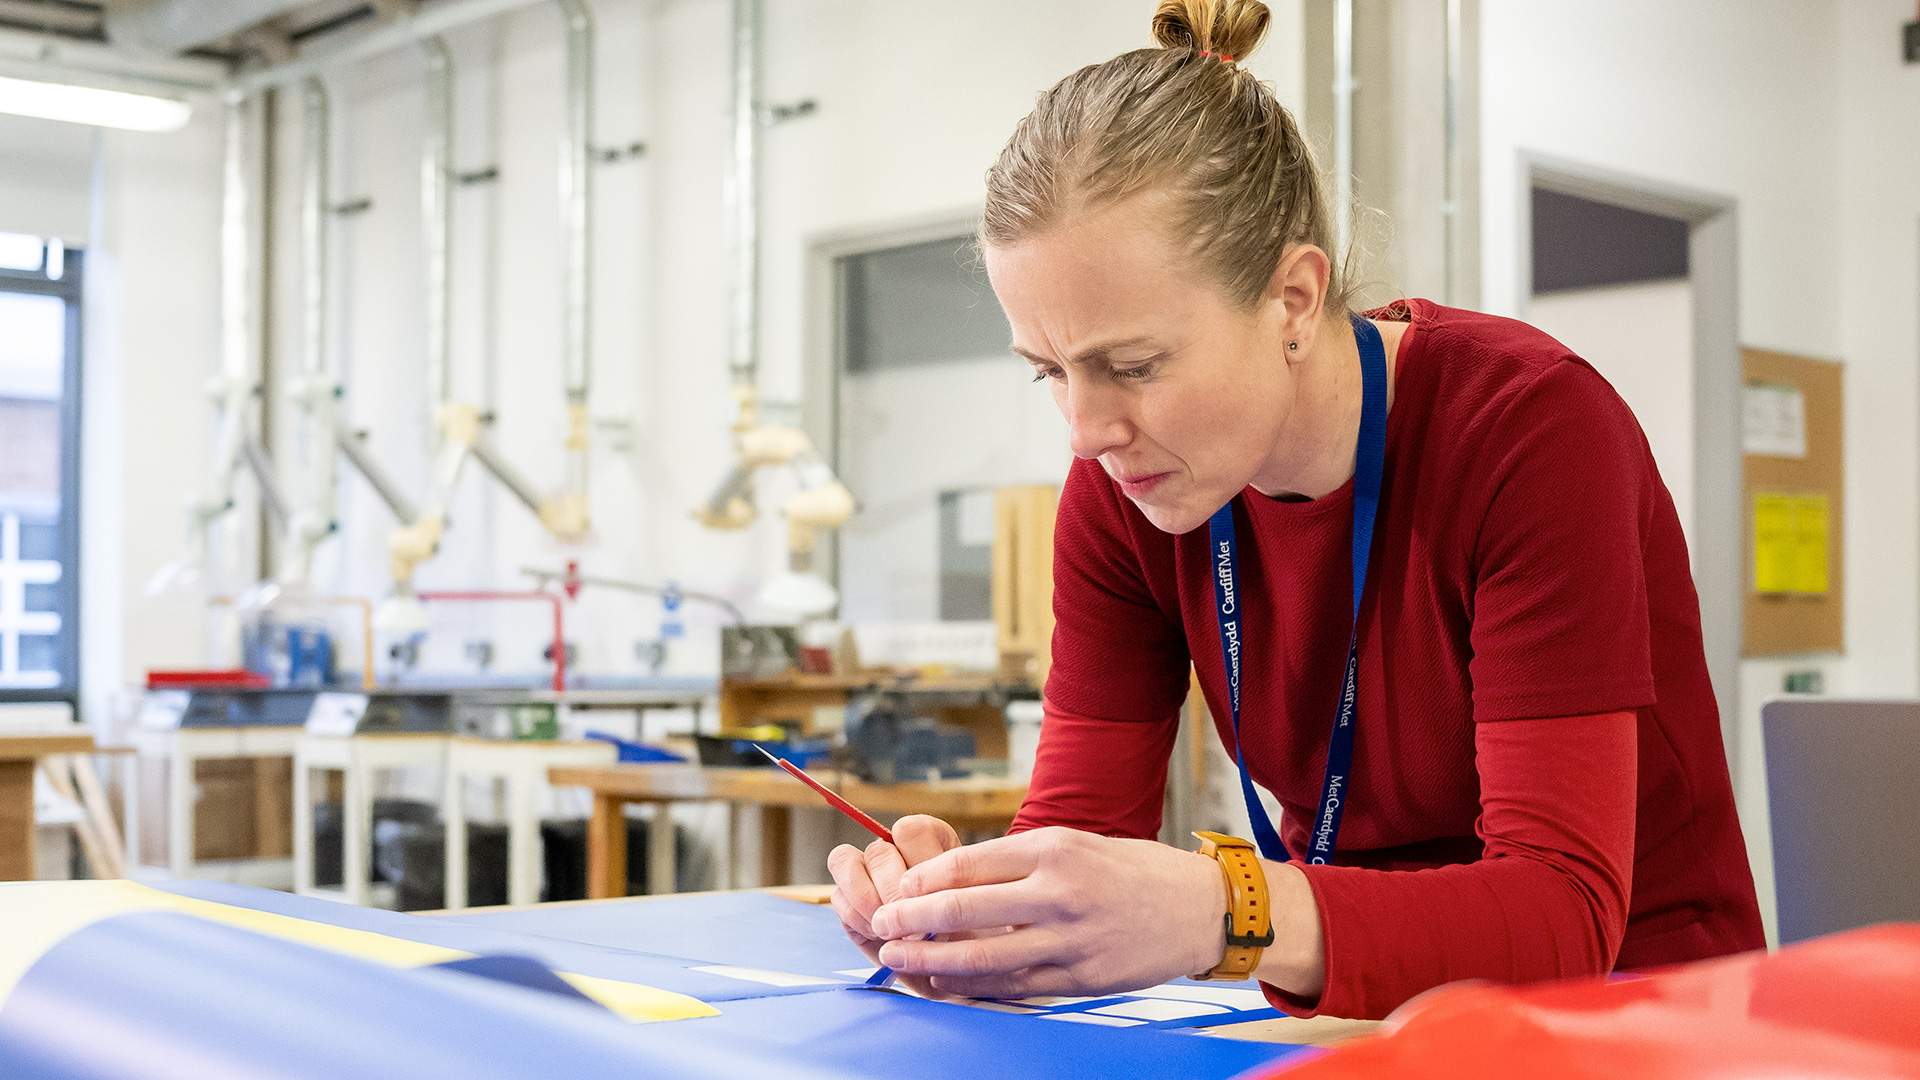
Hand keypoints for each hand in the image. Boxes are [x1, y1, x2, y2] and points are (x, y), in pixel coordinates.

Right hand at [826, 815, 961, 991]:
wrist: (953, 968)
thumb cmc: (969, 936)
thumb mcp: (970, 911)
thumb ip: (944, 892)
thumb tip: (908, 897)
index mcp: (930, 839)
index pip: (909, 830)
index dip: (916, 863)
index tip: (931, 899)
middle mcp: (895, 848)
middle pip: (878, 851)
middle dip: (891, 894)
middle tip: (910, 928)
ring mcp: (866, 870)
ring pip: (844, 860)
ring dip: (866, 901)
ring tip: (889, 932)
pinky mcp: (846, 897)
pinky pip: (837, 896)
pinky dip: (857, 919)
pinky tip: (879, 938)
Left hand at [865, 826, 1230, 999]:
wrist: (1200, 909)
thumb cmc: (1131, 870)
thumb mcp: (1075, 844)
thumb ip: (1017, 862)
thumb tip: (949, 880)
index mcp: (1053, 849)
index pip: (967, 863)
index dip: (922, 881)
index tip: (897, 890)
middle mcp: (1058, 892)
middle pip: (964, 910)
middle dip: (912, 921)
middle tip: (879, 927)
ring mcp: (1070, 940)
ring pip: (983, 958)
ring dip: (932, 962)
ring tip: (898, 961)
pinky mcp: (1081, 978)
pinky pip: (1015, 988)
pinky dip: (975, 988)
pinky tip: (948, 985)